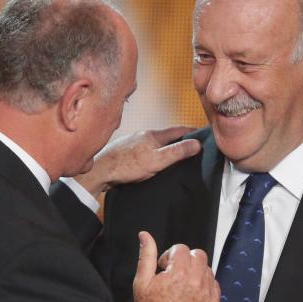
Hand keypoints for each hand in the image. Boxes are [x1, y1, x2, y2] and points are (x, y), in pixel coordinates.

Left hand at [74, 126, 198, 195]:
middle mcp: (143, 135)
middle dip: (179, 139)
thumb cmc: (127, 166)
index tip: (202, 134)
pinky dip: (152, 152)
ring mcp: (133, 142)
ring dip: (164, 146)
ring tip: (173, 154)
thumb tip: (197, 144)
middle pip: (166, 136)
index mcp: (153, 135)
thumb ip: (177, 152)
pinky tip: (151, 159)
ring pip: (154, 142)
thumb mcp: (157, 160)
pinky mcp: (125, 151)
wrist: (100, 171)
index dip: (191, 131)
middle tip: (191, 145)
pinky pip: (144, 149)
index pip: (178, 130)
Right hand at [132, 231, 219, 301]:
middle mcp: (197, 280)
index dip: (169, 256)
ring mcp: (208, 292)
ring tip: (182, 285)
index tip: (163, 269)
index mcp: (180, 272)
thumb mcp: (142, 282)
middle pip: (197, 255)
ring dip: (195, 272)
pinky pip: (214, 284)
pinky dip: (204, 285)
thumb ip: (146, 256)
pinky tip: (191, 294)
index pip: (181, 249)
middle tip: (174, 273)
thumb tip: (145, 236)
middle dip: (185, 260)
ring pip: (207, 269)